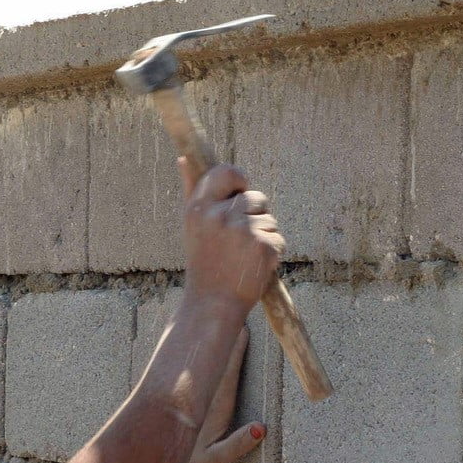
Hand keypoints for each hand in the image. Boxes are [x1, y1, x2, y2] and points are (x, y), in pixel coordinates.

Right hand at [179, 160, 284, 316]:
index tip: (240, 193)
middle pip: (256, 197)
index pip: (227, 172)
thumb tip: (184, 158)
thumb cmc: (204, 263)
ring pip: (269, 219)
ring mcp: (244, 230)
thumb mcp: (192, 225)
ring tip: (243, 255)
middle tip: (238, 240)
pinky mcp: (264, 246)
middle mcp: (220, 215)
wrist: (212, 304)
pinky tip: (254, 266)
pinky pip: (278, 238)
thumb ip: (191, 190)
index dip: (239, 181)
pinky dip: (272, 252)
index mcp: (199, 207)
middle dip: (255, 215)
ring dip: (264, 234)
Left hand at [181, 326, 265, 462]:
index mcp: (213, 409)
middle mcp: (203, 397)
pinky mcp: (187, 398)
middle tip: (236, 316)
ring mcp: (194, 395)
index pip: (228, 374)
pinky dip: (203, 356)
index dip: (235, 352)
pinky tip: (204, 344)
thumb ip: (236, 445)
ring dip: (214, 346)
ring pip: (206, 365)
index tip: (243, 329)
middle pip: (218, 363)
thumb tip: (261, 428)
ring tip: (224, 324)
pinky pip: (199, 372)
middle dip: (226, 340)